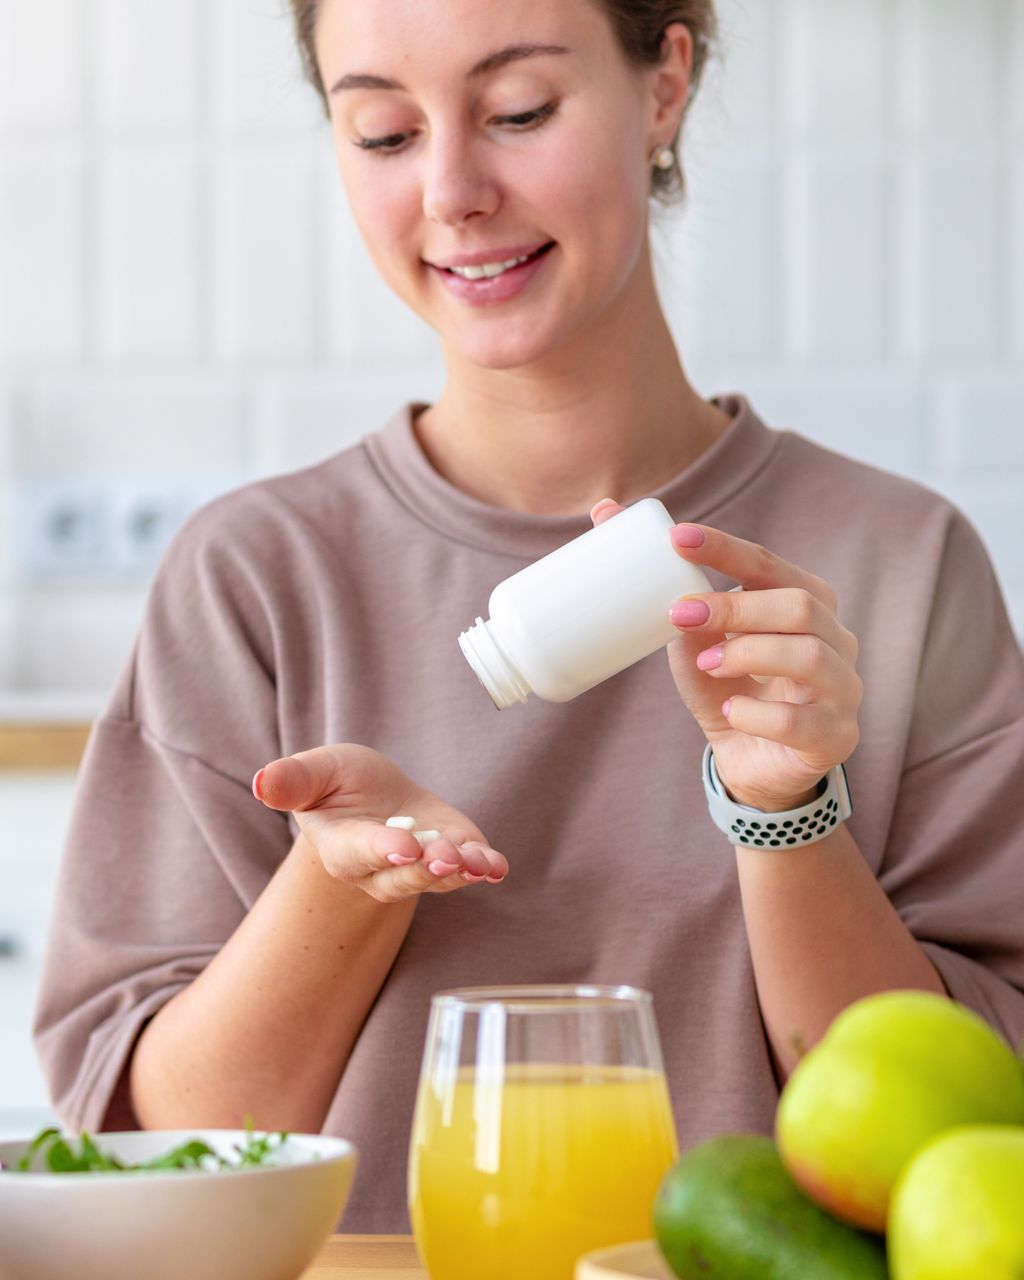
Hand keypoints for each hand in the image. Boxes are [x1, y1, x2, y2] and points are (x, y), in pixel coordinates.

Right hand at [253, 743, 507, 902]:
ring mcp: (421, 867)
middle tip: (444, 856)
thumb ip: (292, 780)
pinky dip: (485, 868)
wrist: (373, 797)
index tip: (403, 846)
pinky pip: (470, 870)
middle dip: (425, 869)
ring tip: (478, 862)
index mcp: (343, 847)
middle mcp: (381, 869)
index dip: (382, 849)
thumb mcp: (314, 772)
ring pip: (440, 878)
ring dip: (460, 871)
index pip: (362, 853)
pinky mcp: (454, 857)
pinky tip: (497, 865)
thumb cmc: (336, 784)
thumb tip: (261, 781)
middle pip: (404, 877)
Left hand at [591, 501, 861, 811]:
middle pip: (799, 605)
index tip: (676, 538)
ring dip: (748, 654)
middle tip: (680, 615)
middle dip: (735, 607)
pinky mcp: (833, 737)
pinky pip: (800, 721)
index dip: (725, 548)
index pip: (769, 564)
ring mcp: (842, 689)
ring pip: (808, 656)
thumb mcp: (694, 638)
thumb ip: (667, 587)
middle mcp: (836, 638)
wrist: (750, 761)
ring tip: (706, 665)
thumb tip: (604, 513)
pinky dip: (757, 715)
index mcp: (806, 602)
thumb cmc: (727, 686)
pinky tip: (730, 713)